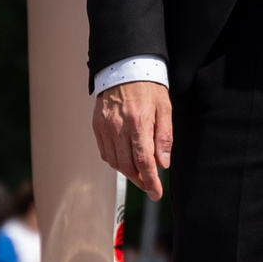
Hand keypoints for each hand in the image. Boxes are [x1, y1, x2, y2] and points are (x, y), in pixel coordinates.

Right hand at [92, 80, 171, 198]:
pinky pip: (105, 152)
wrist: (125, 67)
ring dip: (128, 173)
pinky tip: (125, 160)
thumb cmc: (149, 88)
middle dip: (140, 181)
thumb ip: (164, 137)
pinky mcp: (97, 125)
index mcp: (138, 123)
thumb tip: (163, 164)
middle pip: (128, 166)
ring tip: (140, 174)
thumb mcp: (165, 109)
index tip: (156, 194)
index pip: (144, 161)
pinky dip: (115, 161)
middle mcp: (118, 127)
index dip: (150, 181)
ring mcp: (105, 127)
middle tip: (150, 186)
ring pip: (115, 162)